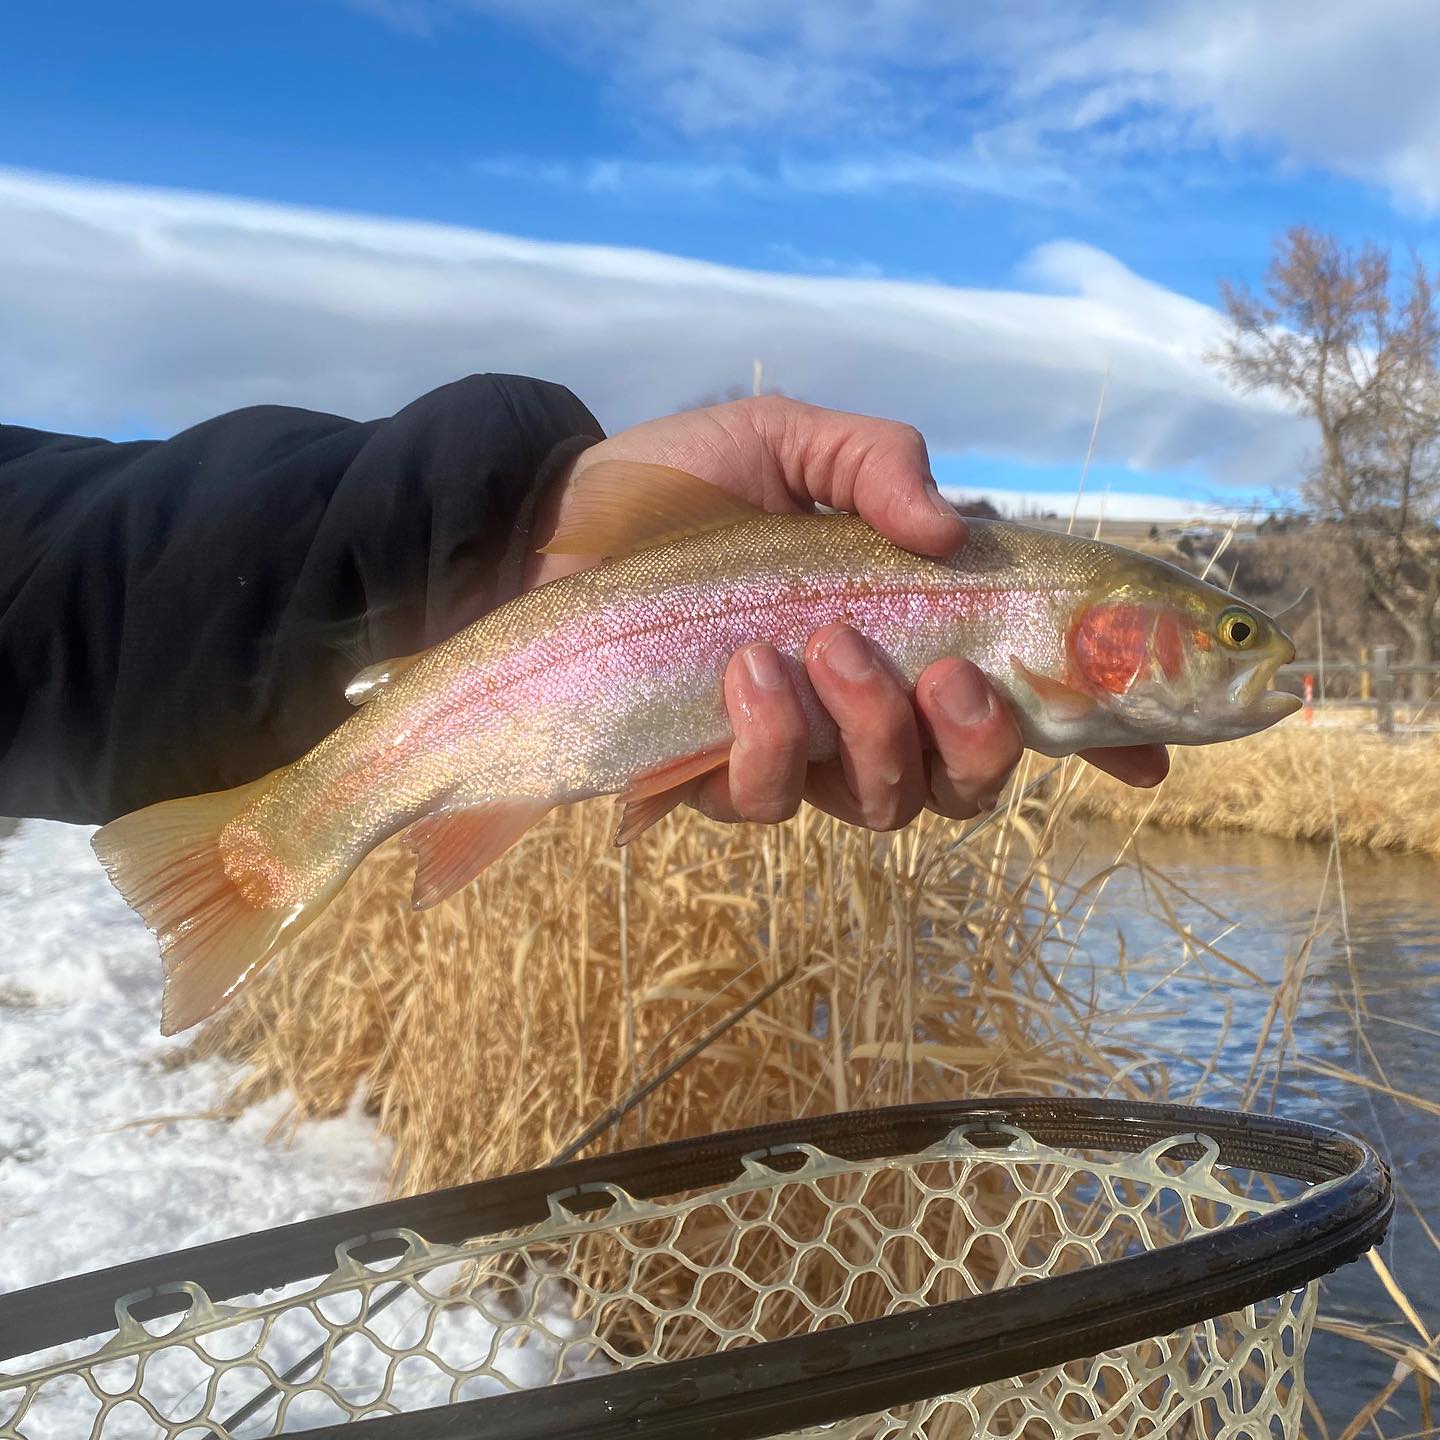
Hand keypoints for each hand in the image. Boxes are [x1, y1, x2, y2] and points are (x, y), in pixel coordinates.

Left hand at [527, 396, 1167, 829]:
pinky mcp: (711, 777)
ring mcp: (795, 753)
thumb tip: (948, 528)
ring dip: (874, 730)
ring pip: (881, 801)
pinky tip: (748, 670)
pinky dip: (774, 737)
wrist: (551, 524)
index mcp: (908, 635)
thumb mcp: (793, 443)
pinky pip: (769, 796)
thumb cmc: (681, 486)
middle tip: (951, 676)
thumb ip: (878, 464)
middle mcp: (866, 711)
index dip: (1097, 738)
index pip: (1024, 704)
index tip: (1152, 753)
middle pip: (965, 783)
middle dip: (978, 744)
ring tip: (825, 645)